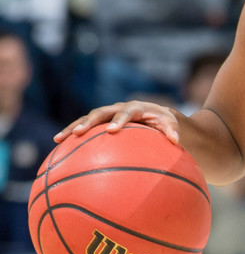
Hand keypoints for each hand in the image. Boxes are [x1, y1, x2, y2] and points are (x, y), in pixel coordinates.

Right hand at [55, 100, 179, 143]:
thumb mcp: (171, 124)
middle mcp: (118, 108)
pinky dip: (72, 134)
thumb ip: (172, 130)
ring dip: (73, 127)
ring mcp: (107, 114)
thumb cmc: (163, 121)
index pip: (126, 112)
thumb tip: (176, 141)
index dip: (119, 120)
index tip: (112, 130)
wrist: (153, 113)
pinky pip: (85, 127)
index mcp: (135, 107)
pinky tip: (59, 146)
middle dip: (89, 122)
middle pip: (100, 112)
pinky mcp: (100, 121)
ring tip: (59, 139)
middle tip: (78, 132)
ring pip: (87, 118)